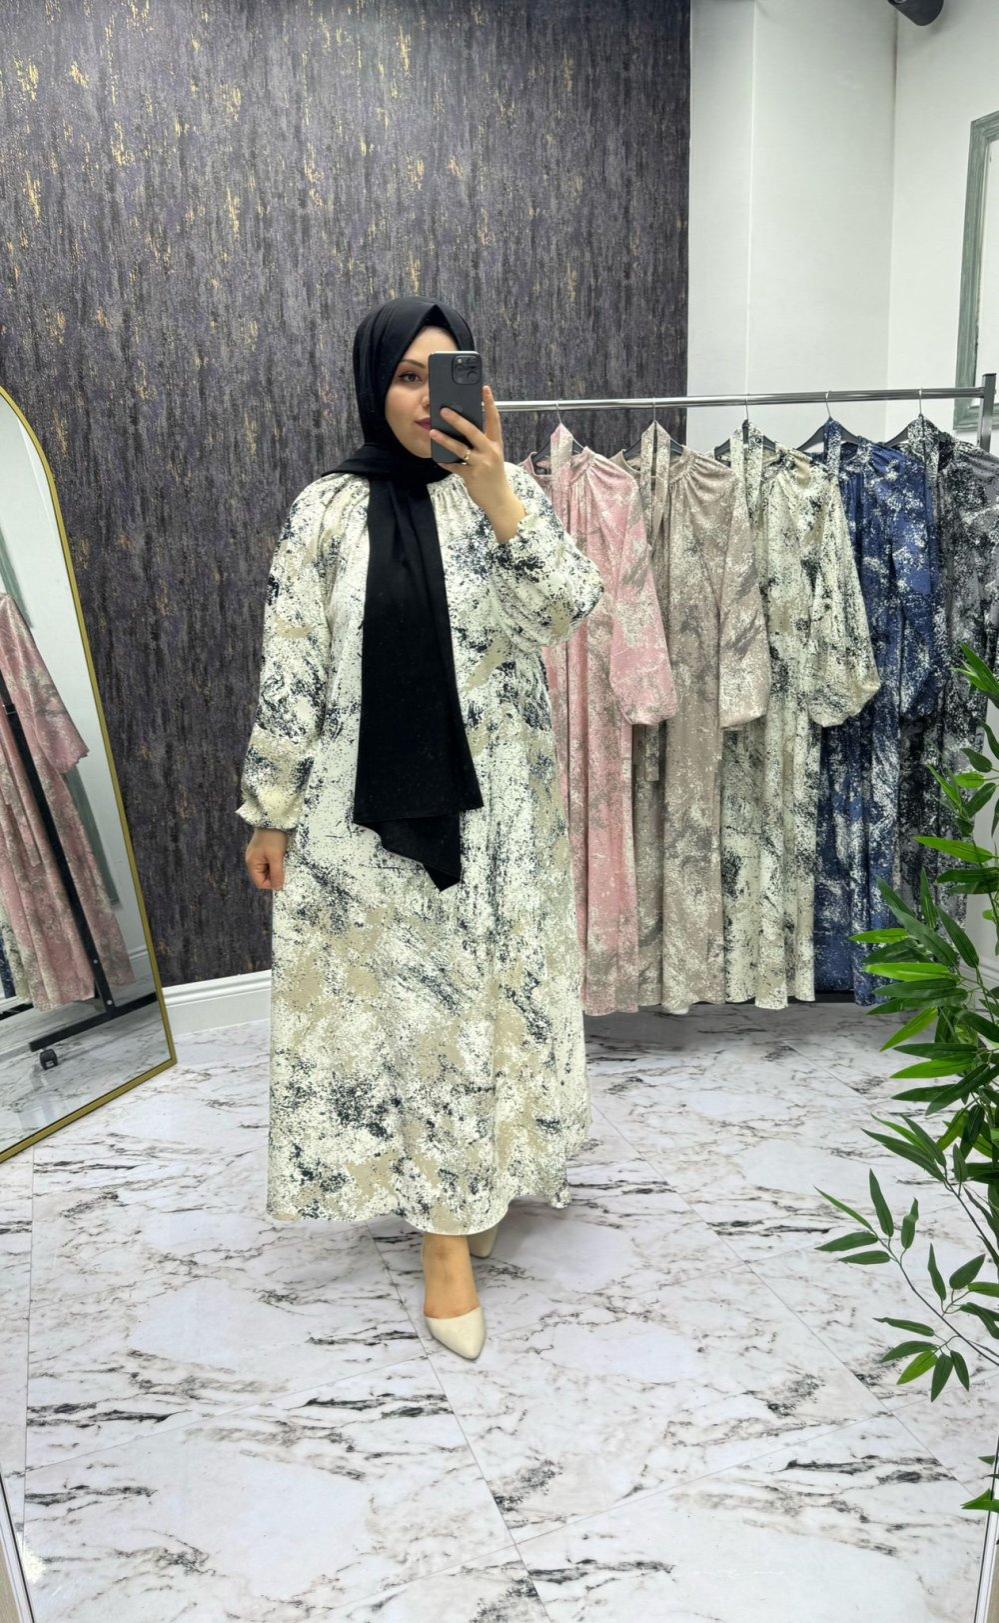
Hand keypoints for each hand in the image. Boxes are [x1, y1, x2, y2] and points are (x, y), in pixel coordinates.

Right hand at [245, 828, 287, 890]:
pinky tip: (283, 855)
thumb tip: (278, 889)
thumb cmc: (274, 837)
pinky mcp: (264, 850)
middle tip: (285, 867)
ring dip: (277, 868)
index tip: (283, 877)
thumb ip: (277, 874)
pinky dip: (277, 861)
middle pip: (264, 877)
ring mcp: (258, 855)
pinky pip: (270, 861)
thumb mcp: (276, 857)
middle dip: (275, 875)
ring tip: (284, 860)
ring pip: (268, 869)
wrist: (274, 817)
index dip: (272, 884)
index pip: (260, 883)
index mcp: (252, 863)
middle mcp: (253, 860)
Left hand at [428, 384, 511, 512]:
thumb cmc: (494, 476)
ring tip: (433, 432)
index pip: (494, 420)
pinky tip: (438, 458)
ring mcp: (481, 464)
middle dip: (457, 420)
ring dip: (445, 440)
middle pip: (473, 432)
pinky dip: (445, 462)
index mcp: (496, 444)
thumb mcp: (493, 456)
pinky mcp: (472, 476)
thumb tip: (462, 430)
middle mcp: (490, 452)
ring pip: (460, 449)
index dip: (490, 403)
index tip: (485, 388)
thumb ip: (481, 444)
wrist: (499, 500)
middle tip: (444, 410)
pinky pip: (455, 467)